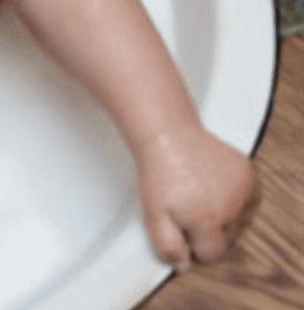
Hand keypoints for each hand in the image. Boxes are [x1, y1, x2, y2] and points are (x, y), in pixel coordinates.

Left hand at [137, 124, 258, 270]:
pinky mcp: (250, 176)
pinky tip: (217, 191)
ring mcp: (243, 191)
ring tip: (201, 199)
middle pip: (227, 240)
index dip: (194, 246)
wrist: (169, 136)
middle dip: (209, 233)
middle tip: (188, 212)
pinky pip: (250, 202)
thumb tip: (184, 267)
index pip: (211, 254)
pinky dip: (237, 202)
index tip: (182, 230)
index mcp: (206, 220)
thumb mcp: (153, 214)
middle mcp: (230, 208)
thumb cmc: (159, 175)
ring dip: (225, 218)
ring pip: (241, 223)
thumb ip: (167, 244)